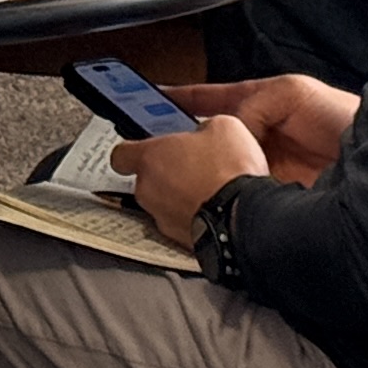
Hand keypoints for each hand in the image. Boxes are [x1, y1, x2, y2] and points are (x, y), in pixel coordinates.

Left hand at [114, 115, 269, 241]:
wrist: (246, 217)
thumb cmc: (230, 172)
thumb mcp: (223, 127)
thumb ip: (202, 128)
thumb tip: (206, 133)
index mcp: (150, 158)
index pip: (121, 155)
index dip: (133, 151)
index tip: (144, 149)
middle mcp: (149, 191)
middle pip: (145, 181)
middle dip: (165, 175)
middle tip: (191, 167)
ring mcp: (163, 219)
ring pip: (163, 204)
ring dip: (179, 198)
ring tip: (208, 190)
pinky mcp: (181, 241)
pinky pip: (182, 224)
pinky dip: (195, 217)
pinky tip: (216, 209)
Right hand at [166, 73, 357, 184]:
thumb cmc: (341, 118)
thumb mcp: (292, 93)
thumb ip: (253, 104)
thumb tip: (231, 130)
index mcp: (260, 106)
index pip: (212, 99)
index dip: (183, 98)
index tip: (153, 98)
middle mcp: (259, 137)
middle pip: (211, 137)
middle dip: (185, 139)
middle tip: (158, 144)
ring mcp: (264, 168)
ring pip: (222, 166)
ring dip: (203, 168)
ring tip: (179, 171)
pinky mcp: (273, 195)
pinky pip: (240, 191)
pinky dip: (225, 191)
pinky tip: (211, 194)